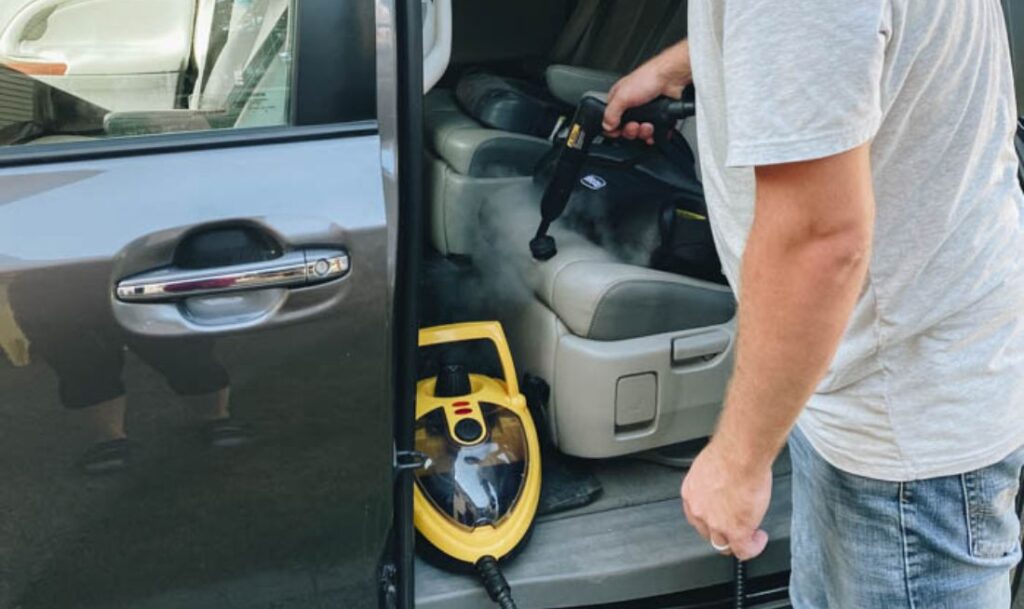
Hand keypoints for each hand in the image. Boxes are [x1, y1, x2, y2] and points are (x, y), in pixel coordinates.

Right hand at [603, 40, 691, 144]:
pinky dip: (655, 134)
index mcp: (618, 99)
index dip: (613, 129)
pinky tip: (655, 131)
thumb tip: (607, 126)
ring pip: (640, 132)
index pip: (610, 120)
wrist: (670, 77)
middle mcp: (631, 106)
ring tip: (648, 125)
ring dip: (644, 132)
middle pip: (625, 129)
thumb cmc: (648, 78)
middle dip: (631, 131)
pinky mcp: (658, 116)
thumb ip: (611, 113)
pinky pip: (654, 131)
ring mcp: (645, 112)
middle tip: (635, 126)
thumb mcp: (622, 96)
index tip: (618, 132)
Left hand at [681, 438, 771, 560]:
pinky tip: (759, 539)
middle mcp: (699, 509)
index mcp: (691, 492)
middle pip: (707, 532)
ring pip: (723, 544)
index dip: (710, 519)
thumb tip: (723, 484)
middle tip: (736, 526)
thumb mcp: (711, 466)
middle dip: (722, 532)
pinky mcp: (736, 531)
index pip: (696, 514)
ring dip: (736, 542)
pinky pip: (743, 550)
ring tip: (750, 535)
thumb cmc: (730, 452)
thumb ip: (714, 480)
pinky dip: (752, 548)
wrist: (741, 454)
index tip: (721, 516)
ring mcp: (715, 523)